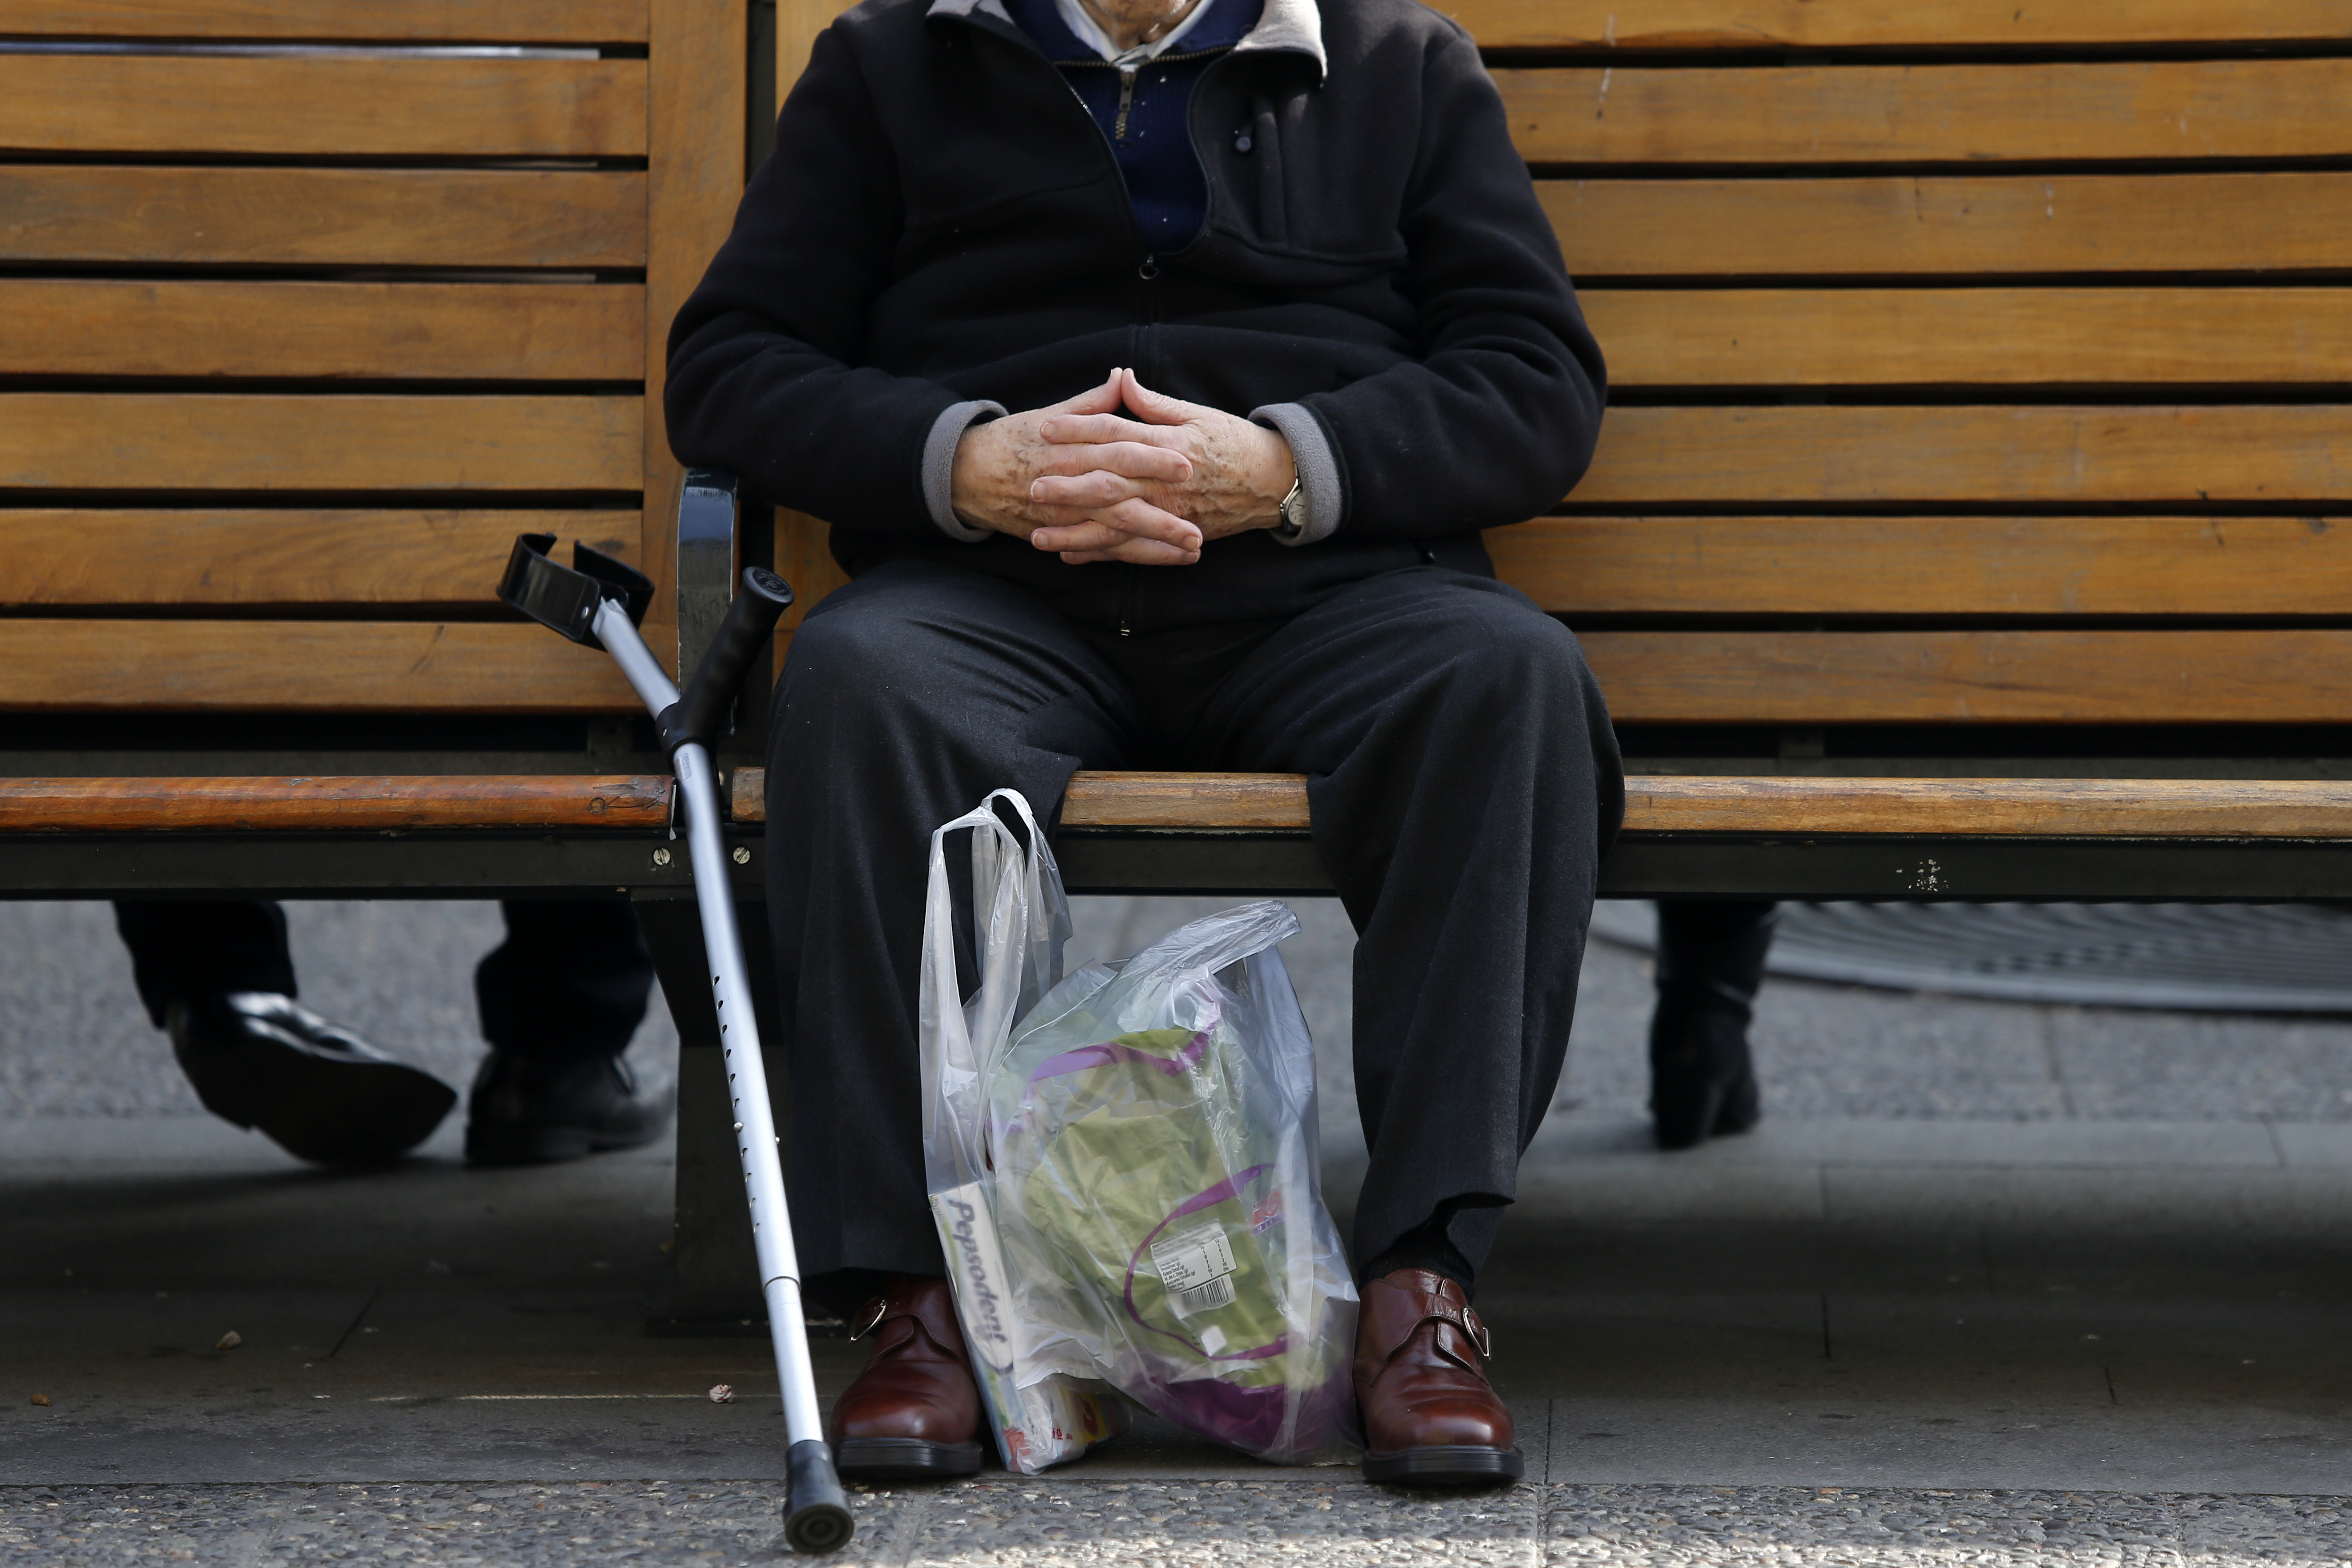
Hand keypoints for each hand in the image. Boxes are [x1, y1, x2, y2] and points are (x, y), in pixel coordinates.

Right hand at [949, 370, 1203, 565]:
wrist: (967, 473)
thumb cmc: (1015, 440)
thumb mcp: (1052, 415)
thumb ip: (1092, 403)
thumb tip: (1123, 376)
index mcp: (1071, 446)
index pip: (1118, 449)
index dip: (1152, 457)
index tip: (1187, 462)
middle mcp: (1068, 482)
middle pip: (1120, 497)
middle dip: (1160, 512)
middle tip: (1199, 520)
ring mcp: (1062, 514)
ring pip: (1112, 531)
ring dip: (1154, 542)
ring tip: (1193, 548)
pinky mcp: (1057, 534)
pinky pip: (1097, 550)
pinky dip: (1127, 556)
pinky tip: (1162, 559)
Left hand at [1028, 369, 1293, 564]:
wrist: (1272, 481)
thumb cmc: (1232, 442)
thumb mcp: (1196, 414)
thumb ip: (1154, 404)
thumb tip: (1122, 379)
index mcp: (1167, 444)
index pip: (1116, 434)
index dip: (1080, 430)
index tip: (1046, 429)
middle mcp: (1164, 481)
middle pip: (1109, 483)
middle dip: (1068, 487)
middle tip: (1032, 487)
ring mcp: (1169, 512)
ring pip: (1115, 524)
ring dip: (1076, 532)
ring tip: (1039, 536)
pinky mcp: (1174, 534)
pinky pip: (1134, 549)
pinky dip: (1102, 554)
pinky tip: (1071, 556)